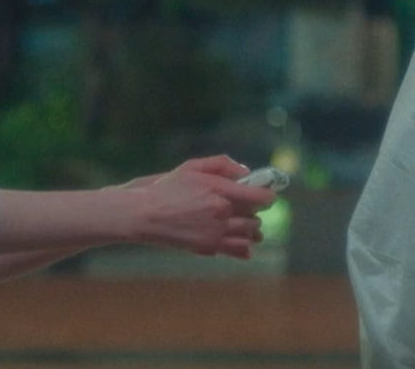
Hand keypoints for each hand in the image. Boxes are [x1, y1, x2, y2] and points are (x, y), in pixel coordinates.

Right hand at [130, 155, 275, 257]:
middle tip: (245, 207)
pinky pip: (239, 250)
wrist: (146, 215)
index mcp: (219, 190)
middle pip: (256, 216)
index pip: (260, 197)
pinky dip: (244, 247)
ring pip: (250, 234)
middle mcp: (222, 212)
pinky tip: (239, 240)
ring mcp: (217, 233)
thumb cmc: (169, 187)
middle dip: (254, 211)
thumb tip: (246, 172)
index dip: (268, 195)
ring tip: (241, 223)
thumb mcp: (194, 166)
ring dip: (251, 228)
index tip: (266, 194)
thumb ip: (223, 164)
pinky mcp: (210, 248)